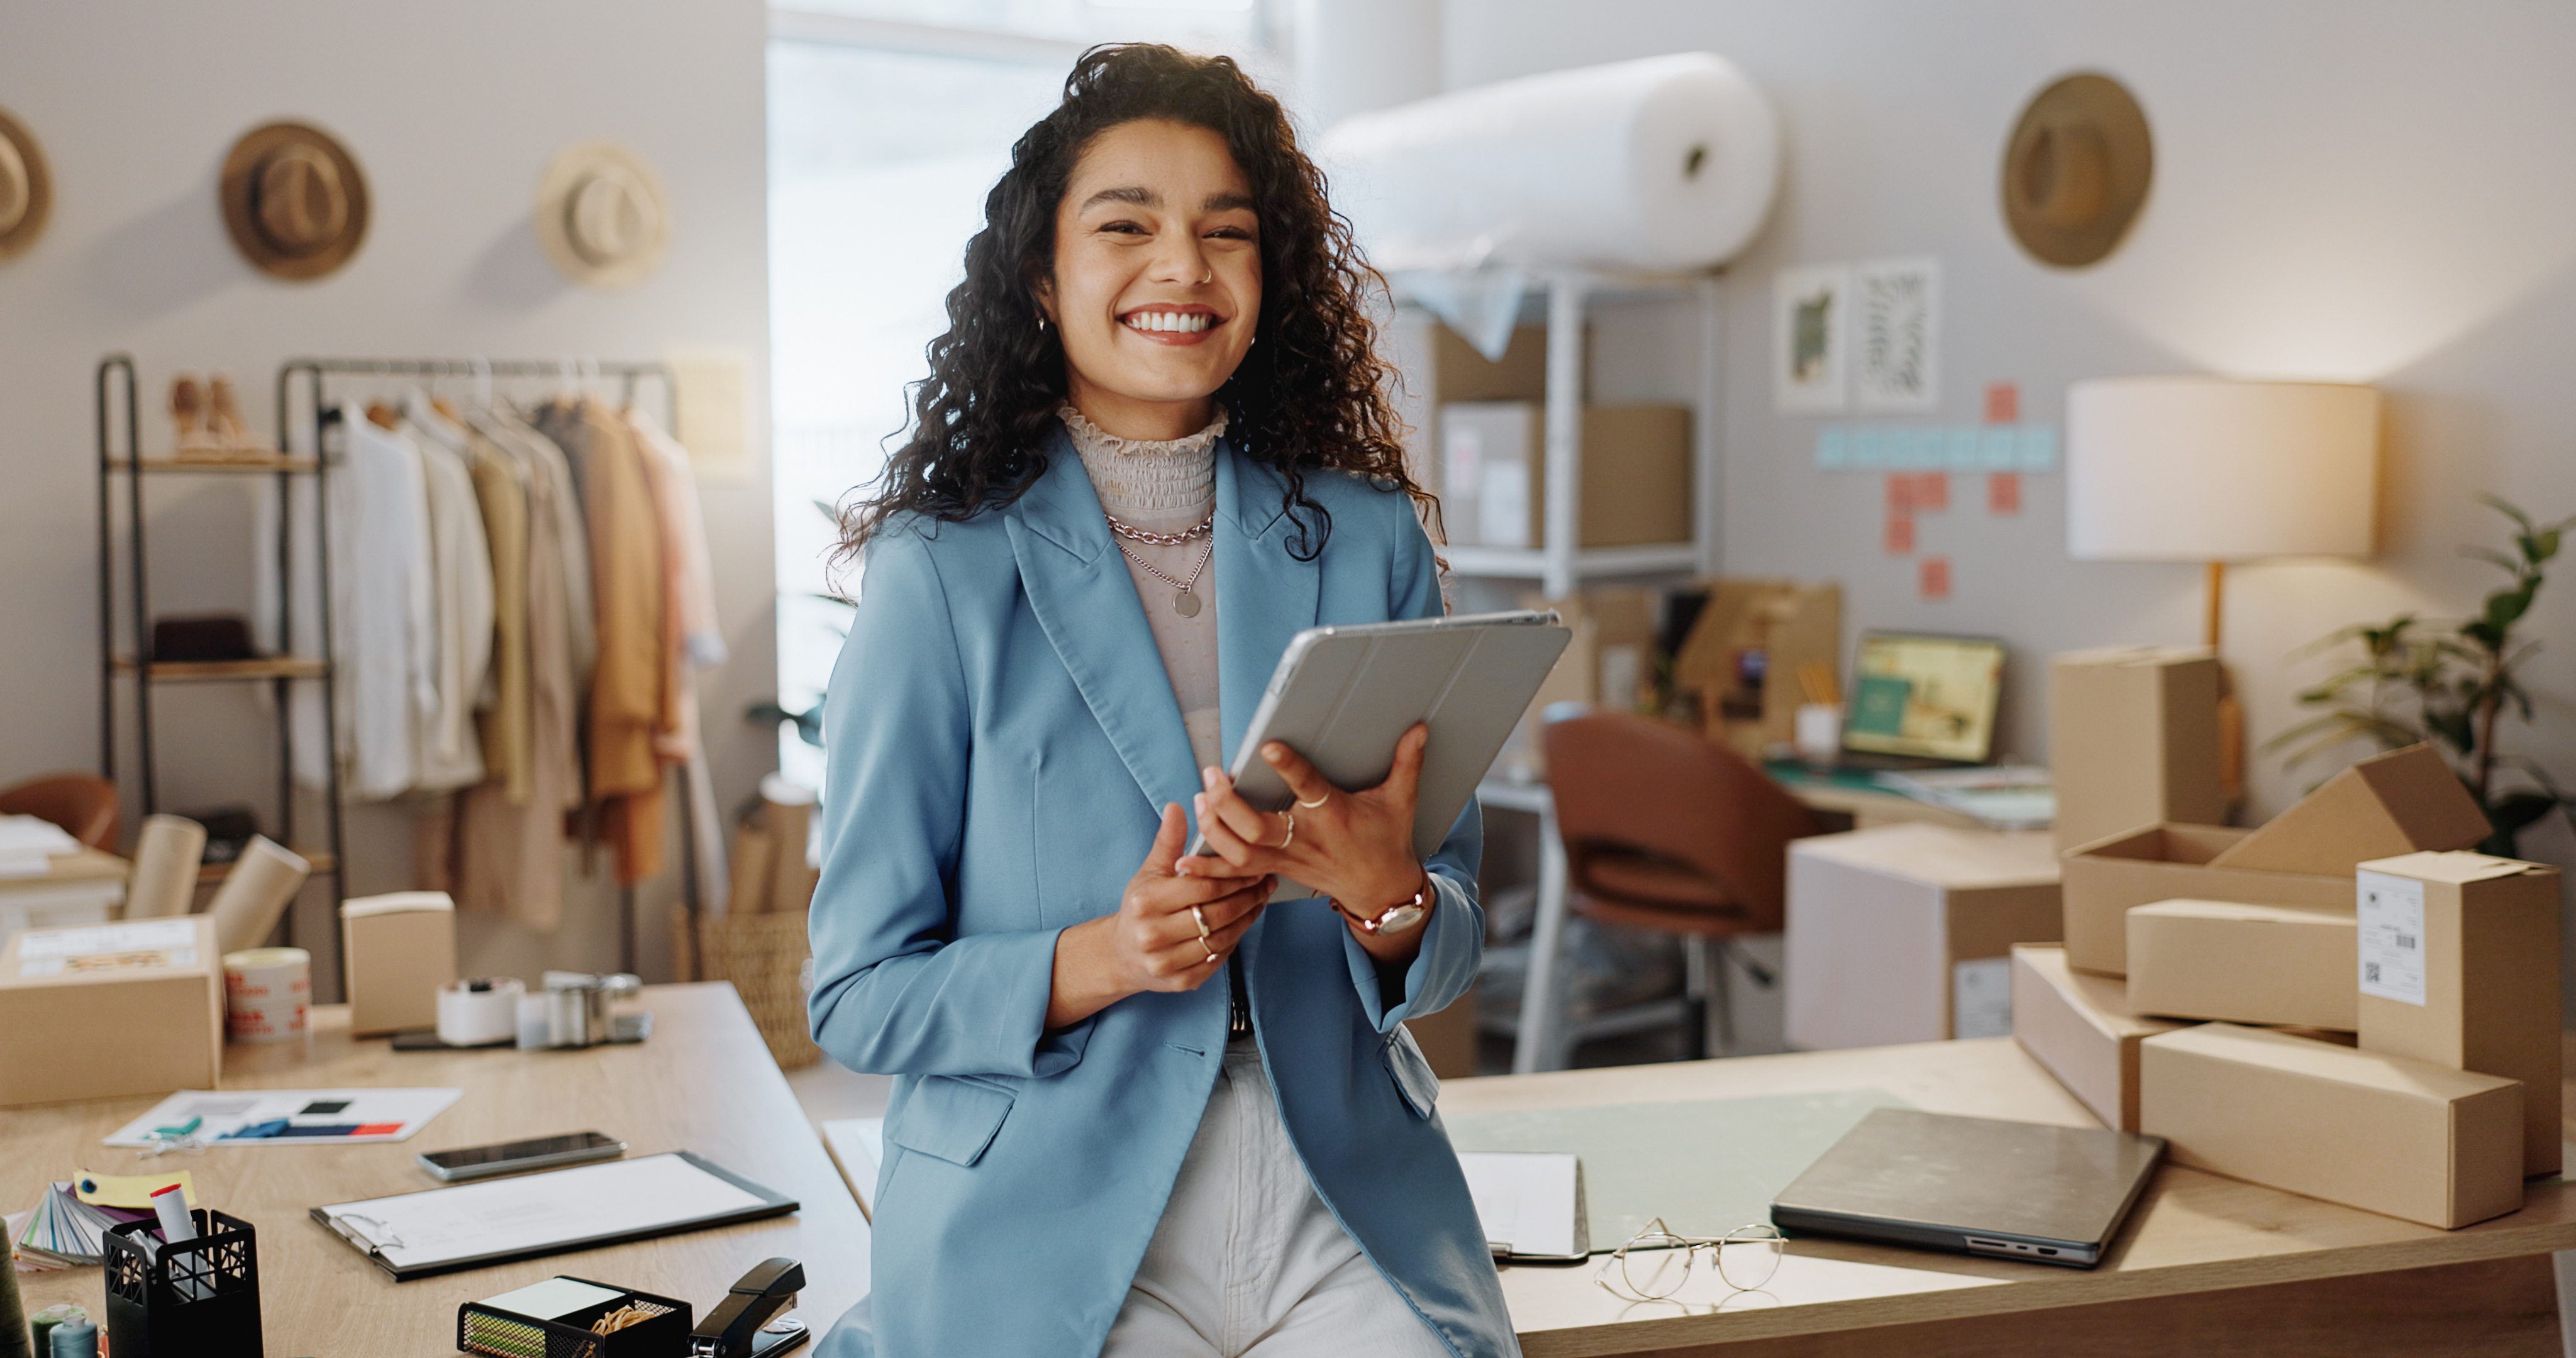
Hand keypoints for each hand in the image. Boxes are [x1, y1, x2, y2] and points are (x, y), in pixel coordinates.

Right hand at [1046, 802, 1270, 1028]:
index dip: (1232, 876)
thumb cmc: (1141, 907)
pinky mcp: (1180, 982)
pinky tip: (1242, 924)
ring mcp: (1166, 962)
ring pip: (1221, 938)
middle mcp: (1153, 934)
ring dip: (1247, 919)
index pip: (1202, 886)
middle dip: (1247, 896)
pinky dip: (1234, 941)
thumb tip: (1177, 807)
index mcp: (1146, 902)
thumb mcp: (1150, 871)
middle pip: (1216, 914)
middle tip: (1265, 882)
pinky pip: (1218, 960)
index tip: (1252, 866)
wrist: (1122, 954)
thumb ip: (1168, 841)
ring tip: (1259, 900)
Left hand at [1195, 723, 1433, 962]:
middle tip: (1213, 775)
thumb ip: (1406, 763)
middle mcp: (1306, 839)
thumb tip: (1419, 728)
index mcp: (1334, 815)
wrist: (1381, 890)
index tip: (1267, 745)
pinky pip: (1237, 875)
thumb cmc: (1387, 840)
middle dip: (1230, 803)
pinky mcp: (1276, 871)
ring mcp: (1288, 859)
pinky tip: (1184, 858)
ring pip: (1241, 852)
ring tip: (1200, 799)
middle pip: (1259, 828)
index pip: (1309, 788)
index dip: (1289, 767)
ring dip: (1214, 828)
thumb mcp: (1401, 800)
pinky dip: (1210, 867)